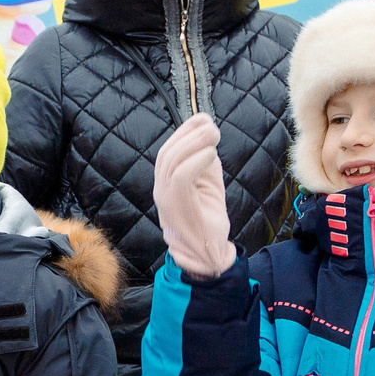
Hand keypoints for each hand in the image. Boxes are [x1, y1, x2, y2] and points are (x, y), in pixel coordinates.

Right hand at [153, 114, 235, 277]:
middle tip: (212, 127)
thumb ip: (205, 162)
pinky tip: (210, 154)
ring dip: (194, 143)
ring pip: (172, 161)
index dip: (184, 131)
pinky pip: (180, 177)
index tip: (204, 119)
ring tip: (213, 135)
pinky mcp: (177, 208)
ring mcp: (165, 199)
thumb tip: (208, 137)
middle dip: (190, 133)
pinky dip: (195, 161)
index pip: (168, 151)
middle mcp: (161, 189)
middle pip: (167, 152)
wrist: (208, 255)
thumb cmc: (208, 220)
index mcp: (166, 183)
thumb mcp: (208, 184)